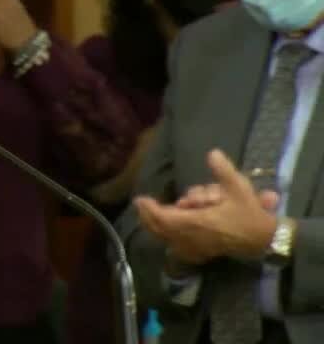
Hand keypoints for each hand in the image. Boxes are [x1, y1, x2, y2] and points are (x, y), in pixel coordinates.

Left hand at [133, 149, 279, 265]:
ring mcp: (196, 247)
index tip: (141, 199)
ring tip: (154, 213)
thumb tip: (212, 153)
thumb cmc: (250, 215)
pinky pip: (178, 248)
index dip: (149, 209)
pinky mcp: (202, 253)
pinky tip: (167, 232)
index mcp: (196, 222)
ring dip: (159, 225)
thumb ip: (223, 170)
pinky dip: (169, 238)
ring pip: (167, 238)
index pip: (163, 218)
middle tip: (142, 205)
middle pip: (160, 229)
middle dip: (148, 217)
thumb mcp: (238, 188)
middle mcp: (191, 237)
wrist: (265, 240)